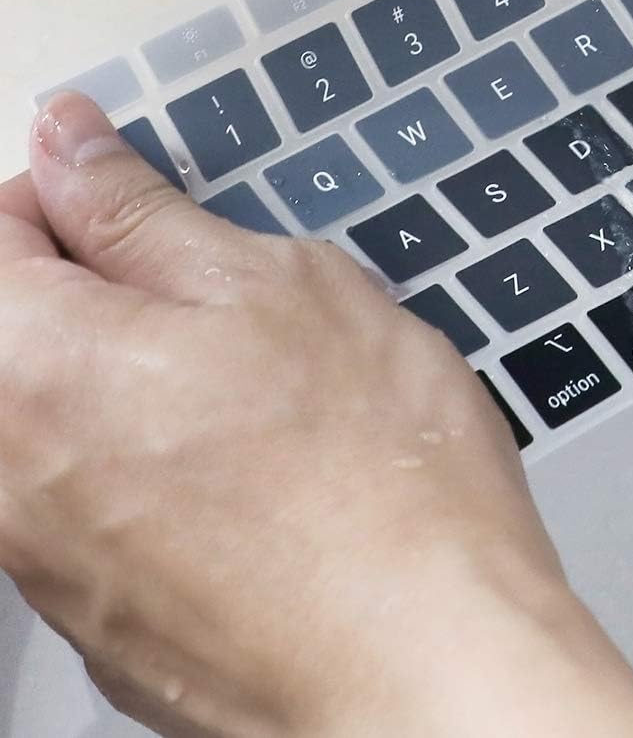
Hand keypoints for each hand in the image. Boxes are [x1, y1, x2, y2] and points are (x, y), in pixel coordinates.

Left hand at [0, 92, 632, 737]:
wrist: (422, 654)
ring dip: (132, 378)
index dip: (67, 192)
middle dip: (100, 290)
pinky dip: (149, 464)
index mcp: (34, 365)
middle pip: (15, 334)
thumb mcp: (275, 282)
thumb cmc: (370, 472)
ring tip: (256, 381)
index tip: (132, 190)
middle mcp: (6, 472)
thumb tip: (70, 147)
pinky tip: (255, 469)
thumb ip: (144, 212)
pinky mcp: (96, 618)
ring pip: (57, 422)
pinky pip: (91, 504)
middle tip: (217, 286)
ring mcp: (43, 560)